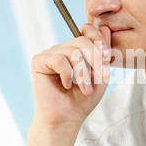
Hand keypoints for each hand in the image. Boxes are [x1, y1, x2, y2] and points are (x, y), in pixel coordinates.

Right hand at [24, 24, 110, 145]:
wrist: (67, 119)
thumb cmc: (83, 99)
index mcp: (77, 49)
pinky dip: (67, 74)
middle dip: (95, 59)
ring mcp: (50, 54)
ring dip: (83, 73)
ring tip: (85, 89)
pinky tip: (66, 85)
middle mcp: (63, 48)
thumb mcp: (100, 74)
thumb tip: (105, 27)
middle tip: (99, 77)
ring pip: (72, 51)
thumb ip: (103, 52)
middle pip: (82, 40)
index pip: (88, 30)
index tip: (106, 59)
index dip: (99, 41)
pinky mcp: (39, 61)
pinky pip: (59, 59)